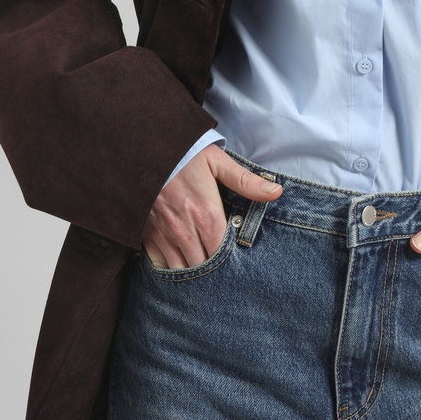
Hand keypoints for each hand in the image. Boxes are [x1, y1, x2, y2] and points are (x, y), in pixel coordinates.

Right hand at [141, 145, 281, 268]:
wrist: (143, 148)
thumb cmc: (184, 154)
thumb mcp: (217, 162)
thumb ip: (246, 182)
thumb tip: (277, 192)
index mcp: (207, 215)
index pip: (223, 254)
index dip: (230, 261)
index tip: (235, 260)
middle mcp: (185, 231)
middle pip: (203, 266)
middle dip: (212, 271)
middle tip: (220, 271)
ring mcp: (164, 234)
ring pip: (180, 270)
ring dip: (191, 272)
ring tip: (200, 269)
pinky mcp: (146, 233)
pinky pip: (158, 263)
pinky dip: (167, 267)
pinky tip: (176, 262)